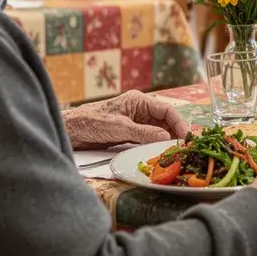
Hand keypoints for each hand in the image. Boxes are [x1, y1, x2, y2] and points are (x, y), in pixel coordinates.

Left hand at [62, 90, 189, 149]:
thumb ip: (143, 133)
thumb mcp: (119, 127)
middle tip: (184, 148)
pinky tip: (160, 155)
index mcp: (138, 101)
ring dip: (166, 142)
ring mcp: (135, 123)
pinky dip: (155, 147)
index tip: (185, 136)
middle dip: (175, 133)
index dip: (178, 122)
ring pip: (158, 132)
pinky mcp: (129, 135)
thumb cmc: (91, 122)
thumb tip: (166, 138)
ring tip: (175, 154)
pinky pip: (148, 140)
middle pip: (165, 121)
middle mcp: (139, 111)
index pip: (166, 109)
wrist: (71, 131)